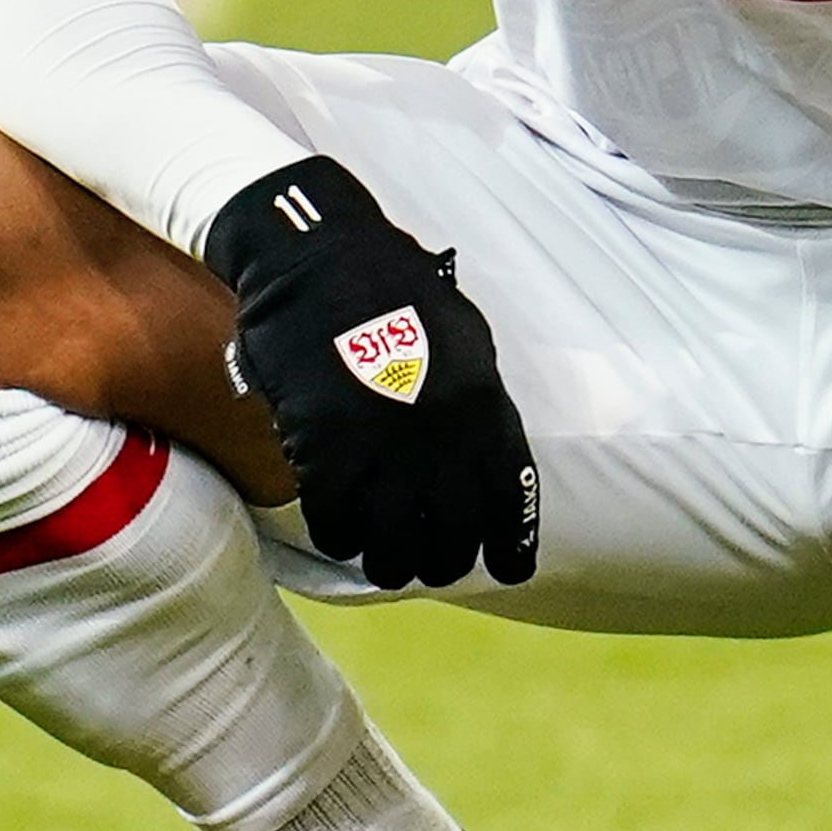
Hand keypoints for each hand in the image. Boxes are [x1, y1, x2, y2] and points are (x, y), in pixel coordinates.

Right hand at [201, 155, 538, 589]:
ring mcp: (383, 455)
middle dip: (442, 561)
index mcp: (484, 409)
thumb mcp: (463, 338)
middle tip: (426, 563)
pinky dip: (338, 536)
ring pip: (394, 549)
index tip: (510, 569)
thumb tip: (478, 451)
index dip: (512, 545)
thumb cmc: (393, 287)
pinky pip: (336, 525)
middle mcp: (442, 444)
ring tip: (382, 560)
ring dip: (389, 563)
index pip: (510, 500)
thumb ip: (476, 401)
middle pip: (452, 540)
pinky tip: (338, 530)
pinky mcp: (326, 455)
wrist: (319, 261)